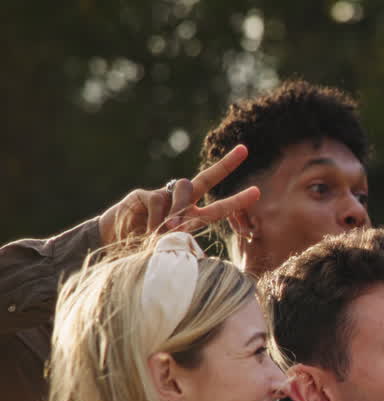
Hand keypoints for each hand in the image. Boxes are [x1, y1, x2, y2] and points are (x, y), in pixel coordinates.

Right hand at [98, 145, 259, 243]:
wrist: (110, 246)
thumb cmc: (142, 250)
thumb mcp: (167, 248)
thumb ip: (179, 237)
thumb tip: (180, 226)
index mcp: (190, 218)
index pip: (218, 208)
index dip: (237, 201)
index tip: (257, 191)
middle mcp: (179, 203)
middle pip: (206, 180)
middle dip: (226, 165)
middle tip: (244, 150)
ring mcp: (162, 196)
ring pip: (184, 190)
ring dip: (181, 210)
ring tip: (168, 230)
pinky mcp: (143, 194)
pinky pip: (158, 201)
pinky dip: (155, 220)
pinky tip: (146, 231)